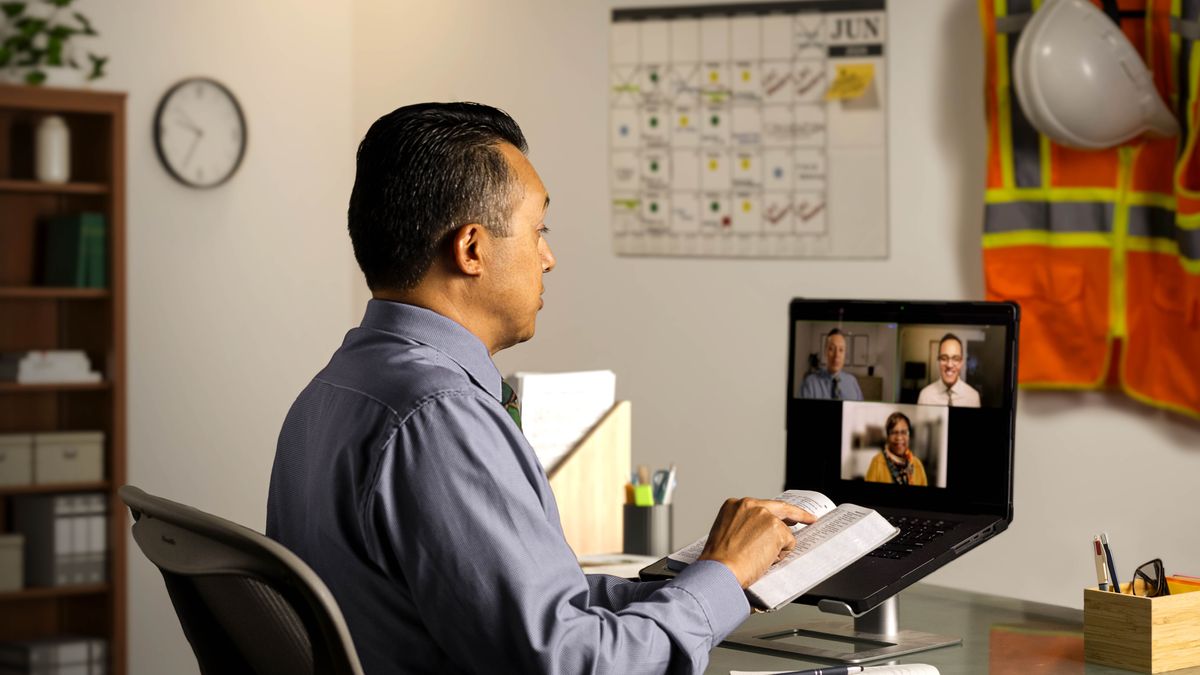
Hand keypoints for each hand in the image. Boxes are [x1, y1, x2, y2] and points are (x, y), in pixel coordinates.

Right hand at [698, 497, 814, 588]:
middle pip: (781, 507)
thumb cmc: (719, 560)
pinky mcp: (776, 528)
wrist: (719, 570)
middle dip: (797, 513)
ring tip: (758, 560)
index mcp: (734, 505)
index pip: (761, 506)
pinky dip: (780, 556)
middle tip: (809, 518)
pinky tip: (763, 561)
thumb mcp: (727, 535)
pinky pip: (788, 544)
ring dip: (776, 548)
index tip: (782, 515)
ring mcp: (764, 515)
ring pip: (783, 532)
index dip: (773, 513)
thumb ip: (745, 528)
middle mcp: (750, 505)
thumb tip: (762, 535)